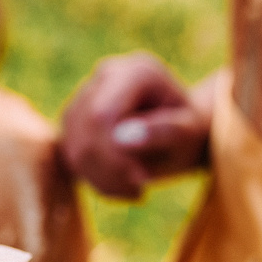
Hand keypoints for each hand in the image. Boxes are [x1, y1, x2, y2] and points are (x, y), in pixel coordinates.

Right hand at [60, 53, 212, 199]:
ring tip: (135, 188)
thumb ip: (163, 131)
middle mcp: (105, 76)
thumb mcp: (189, 134)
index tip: (142, 179)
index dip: (114, 154)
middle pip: (86, 131)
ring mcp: (84, 96)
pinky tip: (121, 184)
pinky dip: (96, 181)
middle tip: (140, 189)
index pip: (102, 115)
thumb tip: (120, 138)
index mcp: (136, 72)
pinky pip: (71, 157)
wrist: (181, 133)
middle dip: (110, 170)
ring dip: (103, 180)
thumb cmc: (189, 133)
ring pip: (74, 148)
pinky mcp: (73, 120)